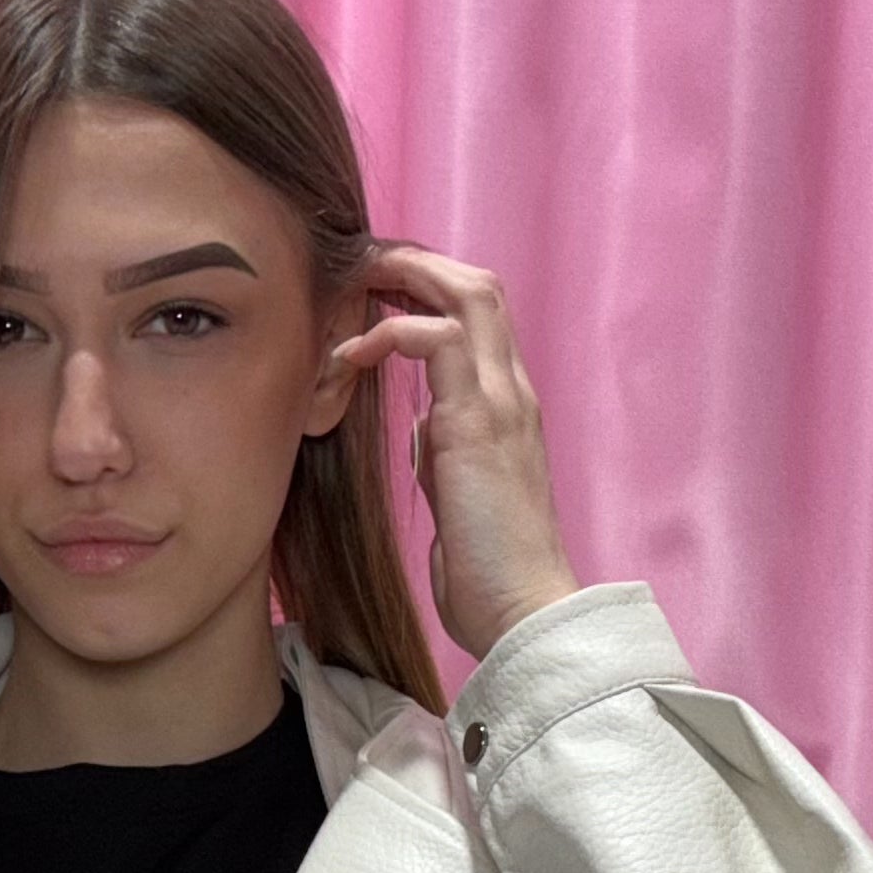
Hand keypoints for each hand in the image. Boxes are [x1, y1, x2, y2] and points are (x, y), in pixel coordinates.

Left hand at [326, 243, 581, 663]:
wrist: (522, 610)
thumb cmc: (488, 567)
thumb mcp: (459, 491)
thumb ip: (447, 448)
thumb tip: (425, 424)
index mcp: (508, 405)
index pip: (479, 314)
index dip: (429, 287)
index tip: (376, 292)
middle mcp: (512, 391)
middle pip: (477, 284)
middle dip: (415, 262)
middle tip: (358, 269)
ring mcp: (500, 401)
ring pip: (467, 293)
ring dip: (405, 278)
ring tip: (352, 289)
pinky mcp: (476, 423)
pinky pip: (438, 340)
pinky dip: (390, 332)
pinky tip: (350, 358)